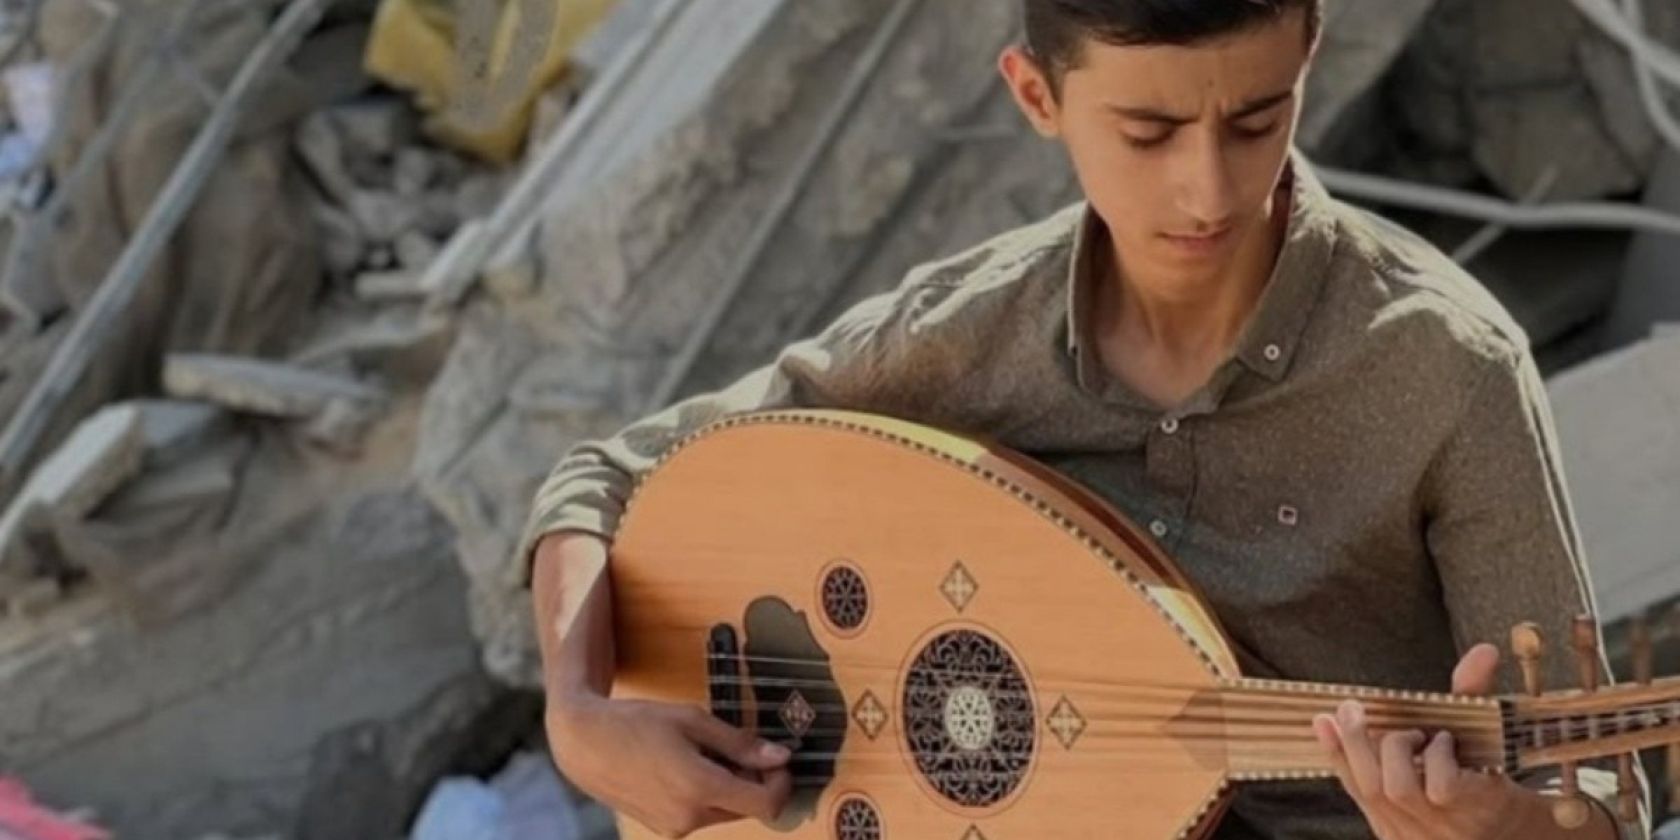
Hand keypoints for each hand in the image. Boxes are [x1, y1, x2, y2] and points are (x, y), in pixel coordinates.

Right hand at [547, 691, 793, 837]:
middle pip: (747, 808)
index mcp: (701, 787)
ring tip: (704, 753)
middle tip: (738, 747)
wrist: (583, 744)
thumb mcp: (693, 720)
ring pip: (725, 811)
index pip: (766, 804)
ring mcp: (675, 828)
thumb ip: (740, 743)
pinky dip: (707, 794)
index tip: (777, 759)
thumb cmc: (637, 723)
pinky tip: (686, 767)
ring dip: (729, 787)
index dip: (781, 782)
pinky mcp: (664, 829)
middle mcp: (690, 817)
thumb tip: (781, 756)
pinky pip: (701, 814)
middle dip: (753, 781)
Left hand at [1311, 643, 1529, 839]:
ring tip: (1361, 720)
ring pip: (1369, 793)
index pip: (1444, 787)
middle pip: (1396, 788)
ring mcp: (1413, 836)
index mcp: (1480, 804)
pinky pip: (1357, 797)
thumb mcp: (1492, 741)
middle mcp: (1444, 828)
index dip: (1436, 757)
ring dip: (1357, 747)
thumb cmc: (1489, 778)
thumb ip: (1477, 694)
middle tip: (1377, 714)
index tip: (1442, 736)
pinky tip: (1327, 727)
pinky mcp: (1389, 836)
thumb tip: (1486, 650)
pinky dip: (1340, 758)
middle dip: (1385, 744)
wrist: (1494, 830)